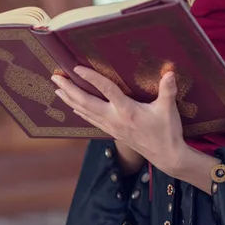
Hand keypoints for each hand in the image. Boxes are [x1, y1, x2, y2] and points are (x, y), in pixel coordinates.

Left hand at [51, 67, 187, 176]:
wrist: (166, 157)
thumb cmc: (167, 132)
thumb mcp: (168, 109)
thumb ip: (168, 90)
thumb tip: (170, 72)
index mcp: (127, 110)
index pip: (105, 90)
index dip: (91, 77)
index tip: (76, 68)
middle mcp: (115, 119)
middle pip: (86, 102)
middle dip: (69, 89)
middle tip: (55, 77)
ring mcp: (112, 127)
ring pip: (85, 112)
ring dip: (70, 100)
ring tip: (57, 89)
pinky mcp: (113, 132)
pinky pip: (91, 120)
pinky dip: (80, 111)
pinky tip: (74, 107)